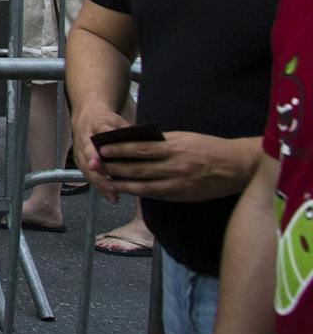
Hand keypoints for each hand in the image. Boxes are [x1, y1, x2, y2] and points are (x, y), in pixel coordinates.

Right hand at [72, 106, 133, 198]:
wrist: (87, 118)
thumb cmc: (106, 121)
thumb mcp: (118, 121)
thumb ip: (128, 132)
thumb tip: (148, 144)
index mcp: (95, 125)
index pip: (97, 137)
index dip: (98, 148)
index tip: (100, 160)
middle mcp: (83, 139)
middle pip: (88, 157)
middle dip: (97, 173)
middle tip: (109, 185)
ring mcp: (79, 151)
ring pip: (87, 169)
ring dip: (99, 183)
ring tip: (113, 195)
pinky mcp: (80, 161)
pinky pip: (89, 175)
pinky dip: (100, 186)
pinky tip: (111, 196)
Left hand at [93, 130, 255, 202]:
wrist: (238, 167)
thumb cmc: (210, 148)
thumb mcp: (185, 138)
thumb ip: (162, 143)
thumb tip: (137, 143)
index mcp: (174, 148)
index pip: (139, 149)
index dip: (118, 150)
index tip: (101, 149)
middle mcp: (175, 167)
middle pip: (137, 169)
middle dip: (114, 168)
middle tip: (95, 167)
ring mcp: (179, 184)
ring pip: (144, 186)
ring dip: (123, 184)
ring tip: (106, 182)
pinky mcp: (183, 196)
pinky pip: (157, 195)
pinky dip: (140, 193)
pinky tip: (128, 191)